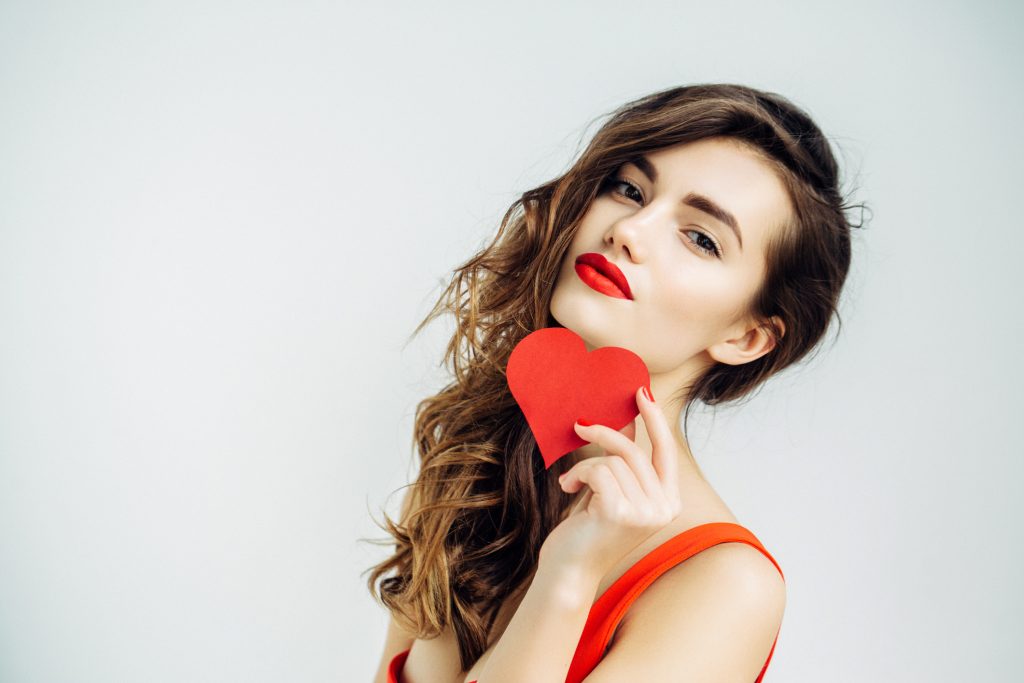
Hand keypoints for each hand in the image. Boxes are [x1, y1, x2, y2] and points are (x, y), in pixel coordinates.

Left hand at [538, 385, 683, 579]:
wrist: (569, 570)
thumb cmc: (589, 530)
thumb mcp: (613, 491)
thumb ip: (625, 464)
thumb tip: (625, 421)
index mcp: (669, 503)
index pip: (667, 451)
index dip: (655, 420)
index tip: (642, 392)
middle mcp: (664, 509)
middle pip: (635, 451)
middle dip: (604, 435)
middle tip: (580, 425)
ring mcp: (645, 513)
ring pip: (613, 460)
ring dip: (585, 467)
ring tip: (571, 484)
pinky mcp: (620, 512)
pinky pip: (598, 470)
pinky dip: (577, 474)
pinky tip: (568, 489)